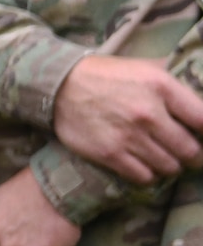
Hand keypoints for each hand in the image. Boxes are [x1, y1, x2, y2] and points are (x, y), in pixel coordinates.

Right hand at [53, 55, 202, 183]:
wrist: (57, 84)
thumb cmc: (106, 76)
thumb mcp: (143, 68)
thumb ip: (175, 86)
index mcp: (160, 87)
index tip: (201, 137)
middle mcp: (148, 113)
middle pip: (191, 151)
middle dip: (191, 154)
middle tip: (183, 151)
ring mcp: (129, 135)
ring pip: (170, 167)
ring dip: (168, 164)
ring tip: (160, 156)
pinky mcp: (110, 153)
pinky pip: (145, 177)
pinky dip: (147, 173)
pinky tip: (141, 162)